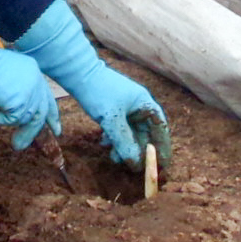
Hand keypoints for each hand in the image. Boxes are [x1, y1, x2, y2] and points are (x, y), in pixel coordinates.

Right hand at [0, 15, 61, 150]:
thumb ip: (7, 91)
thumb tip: (7, 110)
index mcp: (31, 69)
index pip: (43, 94)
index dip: (50, 112)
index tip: (55, 127)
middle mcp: (35, 79)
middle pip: (41, 109)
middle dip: (38, 130)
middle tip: (31, 145)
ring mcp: (29, 91)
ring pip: (26, 119)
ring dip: (22, 133)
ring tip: (16, 145)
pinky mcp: (21, 103)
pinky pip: (8, 120)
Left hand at [11, 0, 169, 165]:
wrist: (78, 73)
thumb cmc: (98, 91)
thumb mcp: (111, 120)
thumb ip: (124, 142)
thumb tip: (136, 163)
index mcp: (144, 103)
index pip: (160, 128)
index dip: (162, 147)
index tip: (162, 164)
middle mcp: (138, 105)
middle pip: (145, 133)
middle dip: (138, 150)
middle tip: (134, 167)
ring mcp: (126, 106)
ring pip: (130, 132)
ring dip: (124, 146)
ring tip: (114, 158)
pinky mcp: (113, 108)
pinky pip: (119, 128)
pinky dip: (114, 138)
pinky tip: (104, 143)